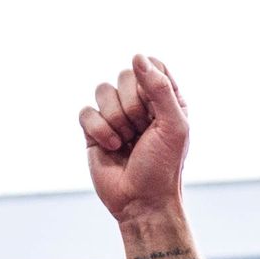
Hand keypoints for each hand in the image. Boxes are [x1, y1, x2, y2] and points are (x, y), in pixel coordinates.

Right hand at [81, 56, 190, 224]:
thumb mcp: (173, 126)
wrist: (141, 202)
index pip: (151, 65)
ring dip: (116, 119)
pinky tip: (111, 147)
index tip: (155, 109)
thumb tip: (136, 56)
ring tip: (127, 141)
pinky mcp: (94, 131)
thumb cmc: (163, 167)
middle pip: (124, 75)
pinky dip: (98, 129)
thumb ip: (159, 88)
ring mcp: (115, 116)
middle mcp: (139, 104)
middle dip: (132, 106)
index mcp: (164, 99)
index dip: (148, 81)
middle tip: (142, 132)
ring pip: (102, 90)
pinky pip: (86, 111)